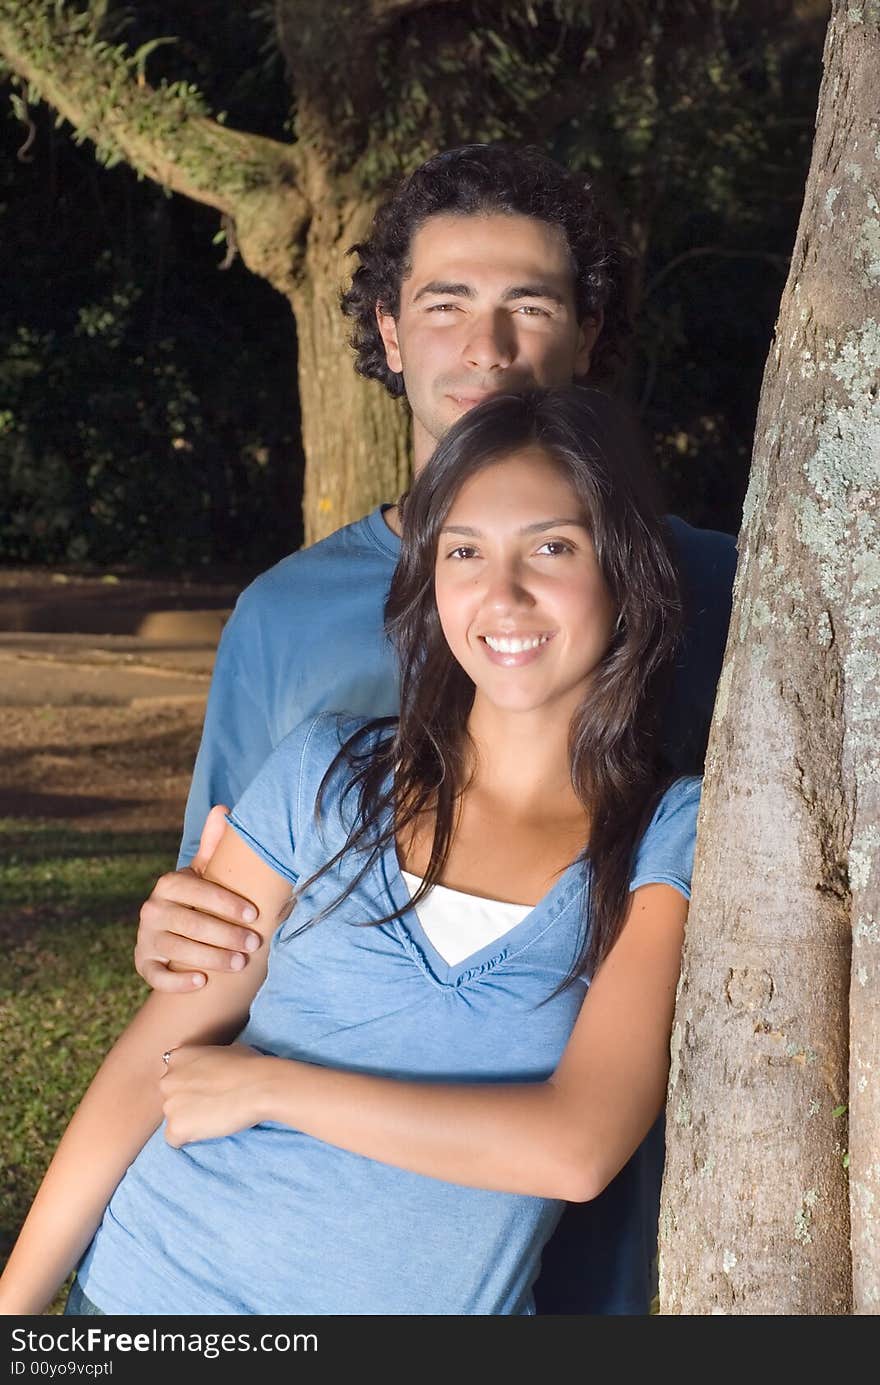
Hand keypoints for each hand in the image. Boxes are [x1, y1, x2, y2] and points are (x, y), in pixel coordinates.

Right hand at [135, 805, 261, 992]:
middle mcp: (152, 909)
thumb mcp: (204, 873)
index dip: (226, 903)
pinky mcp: (143, 964)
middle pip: (190, 923)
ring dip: (210, 958)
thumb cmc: (199, 899)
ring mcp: (146, 938)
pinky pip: (156, 976)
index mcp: (169, 884)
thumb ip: (214, 845)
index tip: (254, 914)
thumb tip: (224, 808)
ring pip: (177, 950)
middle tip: (254, 944)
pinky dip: (177, 981)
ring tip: (240, 964)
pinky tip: (202, 983)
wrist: (174, 932)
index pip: (197, 891)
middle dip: (225, 934)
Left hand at [161, 1043, 270, 1145]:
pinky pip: (175, 1139)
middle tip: (212, 1105)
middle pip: (171, 1098)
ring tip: (215, 1117)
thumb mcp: (225, 1050)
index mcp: (178, 1057)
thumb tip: (217, 1064)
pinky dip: (189, 1138)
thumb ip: (209, 1059)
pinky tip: (209, 1130)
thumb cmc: (249, 1066)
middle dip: (187, 1103)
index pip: (175, 1077)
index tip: (207, 1090)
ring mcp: (169, 1105)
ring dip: (190, 1121)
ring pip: (174, 1119)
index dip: (192, 1086)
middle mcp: (168, 1079)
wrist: (259, 1086)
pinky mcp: (175, 1128)